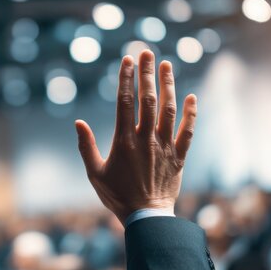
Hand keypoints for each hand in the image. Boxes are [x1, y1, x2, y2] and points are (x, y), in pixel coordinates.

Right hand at [75, 50, 197, 225]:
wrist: (146, 217)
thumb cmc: (117, 196)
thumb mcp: (94, 173)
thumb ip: (86, 146)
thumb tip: (78, 122)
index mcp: (124, 141)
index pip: (125, 102)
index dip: (126, 79)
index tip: (128, 60)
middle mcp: (146, 139)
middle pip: (147, 99)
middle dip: (147, 73)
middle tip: (147, 52)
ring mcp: (165, 146)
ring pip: (168, 110)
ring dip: (168, 85)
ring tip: (167, 65)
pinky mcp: (179, 156)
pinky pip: (187, 131)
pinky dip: (191, 113)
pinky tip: (191, 96)